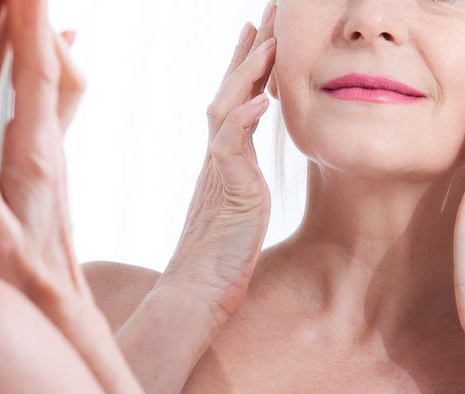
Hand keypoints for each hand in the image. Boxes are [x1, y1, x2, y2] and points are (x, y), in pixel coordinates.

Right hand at [0, 0, 89, 327]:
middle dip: (40, 20)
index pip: (37, 75)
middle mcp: (51, 150)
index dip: (32, 25)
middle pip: (56, 68)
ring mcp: (53, 158)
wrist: (57, 307)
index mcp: (34, 157)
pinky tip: (41, 65)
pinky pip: (51, 105)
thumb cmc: (20, 278)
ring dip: (45, 42)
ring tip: (30, 8)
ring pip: (58, 85)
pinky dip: (44, 71)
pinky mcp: (48, 169)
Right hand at [157, 1, 277, 325]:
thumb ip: (241, 184)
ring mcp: (219, 172)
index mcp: (224, 161)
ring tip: (268, 39)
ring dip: (248, 72)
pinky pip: (231, 149)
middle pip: (231, 91)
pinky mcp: (226, 191)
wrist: (195, 295)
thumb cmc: (218, 262)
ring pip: (228, 109)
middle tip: (268, 12)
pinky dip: (243, 121)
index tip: (263, 33)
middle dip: (253, 50)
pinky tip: (260, 100)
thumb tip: (248, 175)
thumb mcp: (237, 212)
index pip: (237, 102)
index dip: (250, 67)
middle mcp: (218, 159)